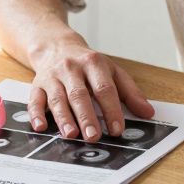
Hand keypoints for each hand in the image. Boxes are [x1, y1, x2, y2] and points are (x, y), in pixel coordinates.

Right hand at [27, 41, 155, 141]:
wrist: (56, 46)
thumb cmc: (88, 65)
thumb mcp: (112, 72)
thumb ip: (131, 92)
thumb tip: (148, 112)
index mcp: (93, 63)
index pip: (104, 88)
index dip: (111, 109)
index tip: (117, 129)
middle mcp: (71, 68)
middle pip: (79, 94)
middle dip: (87, 116)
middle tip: (93, 136)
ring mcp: (53, 76)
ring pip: (58, 98)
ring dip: (64, 117)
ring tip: (71, 134)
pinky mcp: (37, 85)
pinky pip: (35, 100)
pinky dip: (36, 114)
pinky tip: (41, 126)